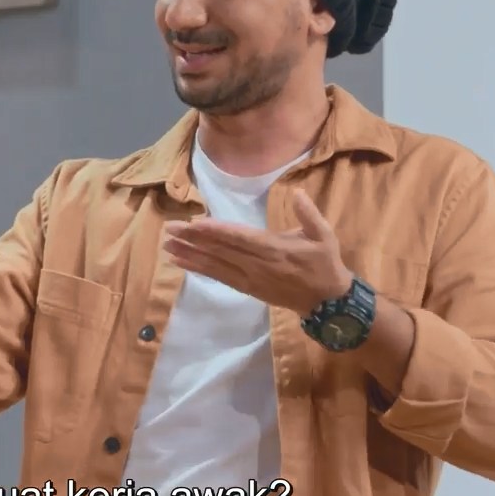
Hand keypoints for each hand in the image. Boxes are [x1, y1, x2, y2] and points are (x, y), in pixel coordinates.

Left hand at [162, 189, 352, 316]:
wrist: (327, 303)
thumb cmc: (324, 264)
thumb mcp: (324, 236)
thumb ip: (309, 214)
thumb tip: (296, 192)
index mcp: (275, 248)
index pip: (240, 238)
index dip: (217, 231)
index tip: (194, 224)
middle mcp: (258, 265)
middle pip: (221, 250)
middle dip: (194, 240)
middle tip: (169, 228)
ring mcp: (250, 279)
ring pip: (215, 265)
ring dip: (190, 255)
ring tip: (167, 246)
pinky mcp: (247, 289)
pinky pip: (219, 278)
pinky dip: (199, 270)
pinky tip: (181, 263)